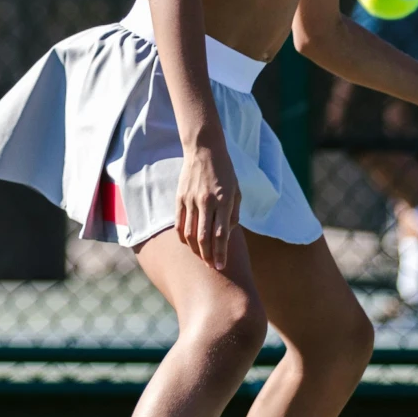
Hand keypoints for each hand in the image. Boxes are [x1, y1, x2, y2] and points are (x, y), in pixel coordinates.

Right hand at [175, 139, 242, 270]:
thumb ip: (233, 214)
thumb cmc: (225, 172)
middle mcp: (207, 202)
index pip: (221, 234)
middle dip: (208, 256)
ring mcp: (191, 200)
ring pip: (190, 233)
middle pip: (204, 238)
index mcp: (224, 200)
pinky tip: (189, 244)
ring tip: (202, 257)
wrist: (204, 149)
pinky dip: (183, 237)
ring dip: (196, 250)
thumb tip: (226, 234)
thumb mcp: (237, 191)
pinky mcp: (180, 198)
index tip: (222, 267)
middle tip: (212, 266)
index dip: (221, 253)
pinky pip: (179, 223)